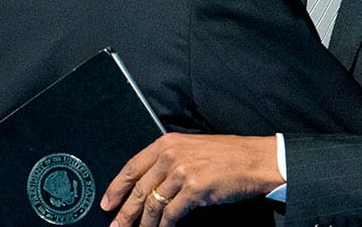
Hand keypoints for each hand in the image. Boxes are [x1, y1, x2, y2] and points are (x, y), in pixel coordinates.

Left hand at [100, 133, 281, 226]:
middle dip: (124, 211)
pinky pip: (171, 214)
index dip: (116, 187)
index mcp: (167, 143)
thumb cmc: (227, 155)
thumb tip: (148, 183)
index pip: (132, 166)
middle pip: (138, 188)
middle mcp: (171, 155)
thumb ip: (168, 160)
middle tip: (115, 225)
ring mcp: (182, 172)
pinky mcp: (194, 190)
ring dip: (143, 223)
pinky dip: (164, 226)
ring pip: (152, 204)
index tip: (107, 202)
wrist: (254, 160)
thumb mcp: (192, 148)